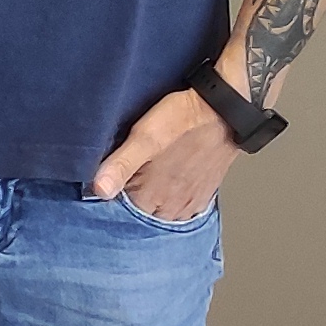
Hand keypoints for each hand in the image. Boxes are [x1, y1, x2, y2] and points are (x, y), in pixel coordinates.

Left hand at [88, 89, 240, 225]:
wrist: (225, 111)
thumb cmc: (185, 120)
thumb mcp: (145, 137)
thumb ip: (121, 165)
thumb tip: (99, 189)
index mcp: (153, 196)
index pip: (120, 212)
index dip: (110, 196)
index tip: (106, 183)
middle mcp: (172, 206)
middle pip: (140, 214)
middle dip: (130, 201)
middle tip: (126, 179)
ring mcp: (189, 202)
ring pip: (161, 213)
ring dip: (150, 203)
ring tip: (145, 182)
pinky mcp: (204, 194)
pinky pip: (182, 208)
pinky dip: (171, 202)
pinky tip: (166, 186)